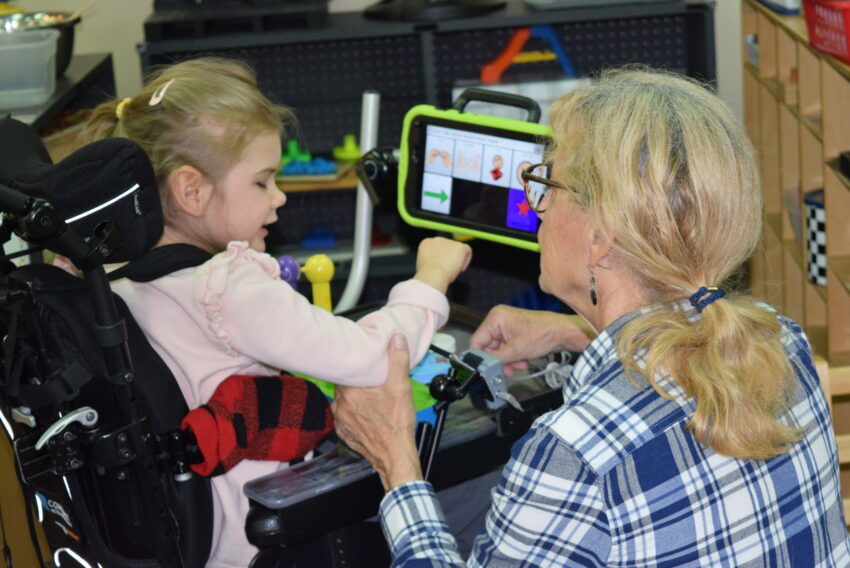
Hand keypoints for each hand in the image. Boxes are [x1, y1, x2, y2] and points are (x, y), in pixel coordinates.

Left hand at [332, 335, 422, 490]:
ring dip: (352, 397)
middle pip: (341, 385)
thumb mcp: (401, 387)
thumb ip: (398, 360)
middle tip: (366, 377)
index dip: (347, 363)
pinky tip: (367, 413)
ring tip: (368, 396)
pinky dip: (353, 414)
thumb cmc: (396, 425)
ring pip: (342, 401)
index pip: (339, 369)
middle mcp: (341, 405)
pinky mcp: (344, 433)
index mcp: (350, 391)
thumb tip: (396, 340)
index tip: (354, 360)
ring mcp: (341, 420)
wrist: (395, 456)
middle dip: (352, 380)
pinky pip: (344, 417)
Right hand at [413, 237, 472, 292]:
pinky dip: (466, 260)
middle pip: (448, 248)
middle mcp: (437, 239)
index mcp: (427, 243)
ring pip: (457, 251)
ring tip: (452, 272)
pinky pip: (468, 251)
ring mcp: (449, 241)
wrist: (432, 275)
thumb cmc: (427, 275)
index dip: (440, 258)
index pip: (437, 248)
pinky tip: (461, 269)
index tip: (441, 268)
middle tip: (448, 271)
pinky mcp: (459, 246)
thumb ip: (433, 261)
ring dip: (457, 261)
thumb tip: (440, 264)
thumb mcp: (426, 265)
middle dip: (449, 259)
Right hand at [469, 305, 592, 375]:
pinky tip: (521, 361)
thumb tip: (482, 367)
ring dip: (507, 360)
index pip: (477, 341)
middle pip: (488, 346)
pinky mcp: (515, 331)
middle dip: (498, 360)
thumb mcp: (516, 351)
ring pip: (498, 349)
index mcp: (495, 318)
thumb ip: (495, 360)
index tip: (486, 370)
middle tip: (505, 371)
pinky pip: (507, 347)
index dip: (481, 358)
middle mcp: (499, 319)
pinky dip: (512, 356)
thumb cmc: (545, 334)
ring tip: (517, 365)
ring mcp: (507, 325)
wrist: (564, 333)